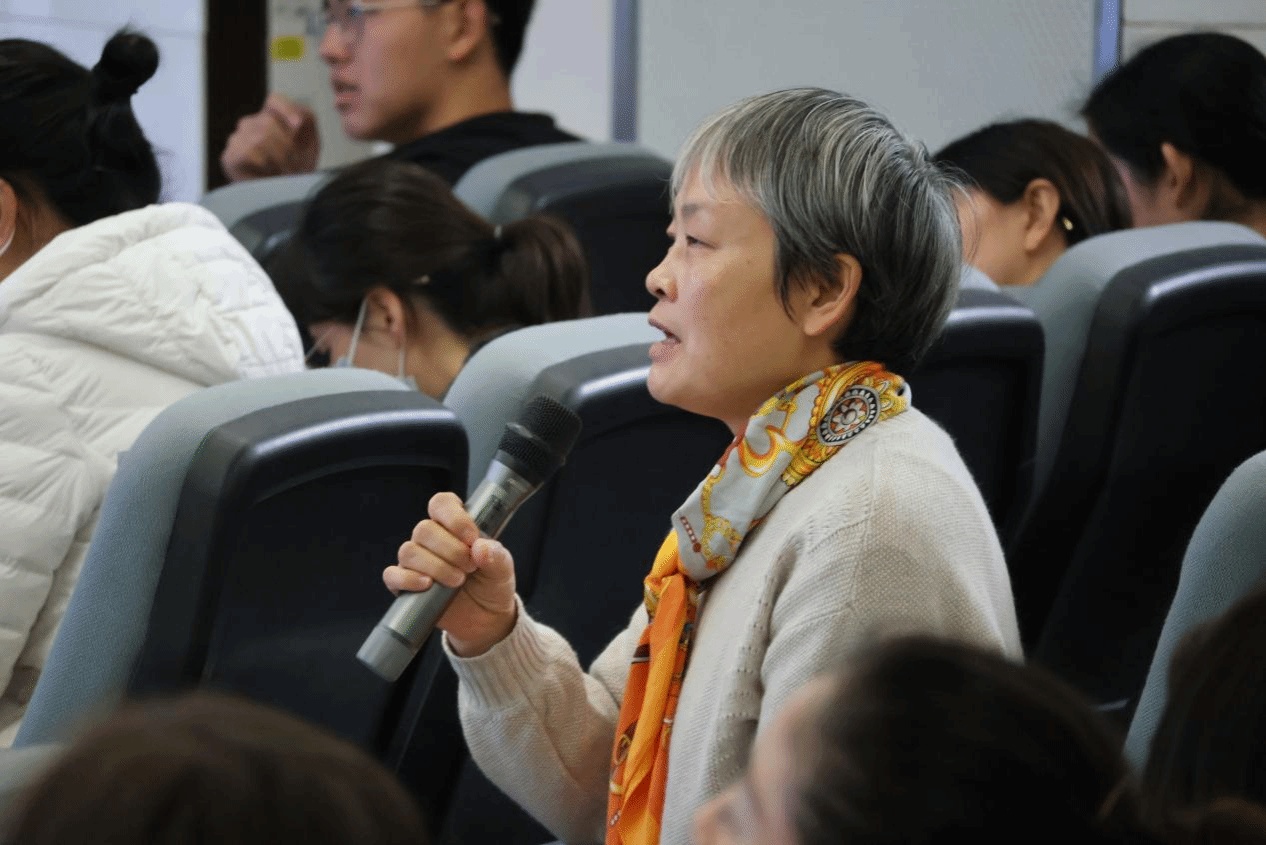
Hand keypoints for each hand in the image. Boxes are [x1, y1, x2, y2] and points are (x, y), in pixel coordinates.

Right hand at [220, 93, 319, 181]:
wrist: (285, 195)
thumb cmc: (297, 168)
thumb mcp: (311, 142)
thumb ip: (308, 121)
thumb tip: (298, 119)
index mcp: (271, 117)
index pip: (275, 100)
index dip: (287, 109)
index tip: (298, 125)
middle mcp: (252, 123)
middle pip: (268, 122)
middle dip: (287, 146)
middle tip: (294, 164)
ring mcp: (238, 138)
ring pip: (259, 137)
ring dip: (279, 157)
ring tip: (284, 170)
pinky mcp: (230, 156)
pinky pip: (249, 151)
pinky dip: (265, 164)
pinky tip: (268, 173)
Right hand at [385, 492, 518, 656]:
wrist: (485, 618)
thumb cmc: (491, 585)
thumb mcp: (503, 569)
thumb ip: (496, 556)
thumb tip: (480, 547)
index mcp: (454, 526)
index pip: (442, 504)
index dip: (454, 517)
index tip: (472, 538)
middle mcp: (431, 540)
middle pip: (424, 529)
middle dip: (451, 549)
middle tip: (470, 566)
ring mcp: (416, 561)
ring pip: (409, 551)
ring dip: (436, 566)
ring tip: (458, 580)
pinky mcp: (405, 584)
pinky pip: (393, 575)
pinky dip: (408, 579)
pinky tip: (428, 585)